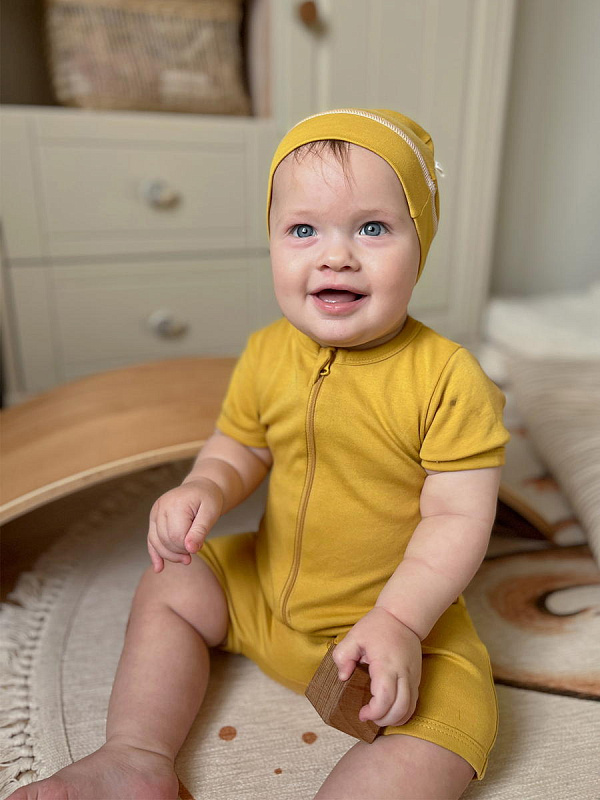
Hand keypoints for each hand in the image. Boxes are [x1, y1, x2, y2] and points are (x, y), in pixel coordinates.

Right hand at [147, 478, 223, 572]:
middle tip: (192, 556)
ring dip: (169, 555)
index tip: (198, 549)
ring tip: (185, 559)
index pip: (176, 536)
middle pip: (165, 540)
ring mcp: (155, 511)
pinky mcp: (154, 517)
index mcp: (176, 504)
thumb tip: (190, 550)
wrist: (202, 487)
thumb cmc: (209, 499)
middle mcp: (161, 506)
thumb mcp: (211, 513)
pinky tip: (159, 568)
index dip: (186, 547)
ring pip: (156, 541)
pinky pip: (151, 538)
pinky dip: (155, 553)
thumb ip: (200, 531)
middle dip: (178, 552)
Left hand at [332, 607, 421, 726]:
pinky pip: (413, 703)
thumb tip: (342, 677)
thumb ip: (343, 656)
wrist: (403, 616)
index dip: (374, 713)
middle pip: (400, 710)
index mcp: (386, 665)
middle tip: (368, 717)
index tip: (362, 713)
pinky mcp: (416, 678)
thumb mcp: (354, 636)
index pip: (385, 699)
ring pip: (409, 710)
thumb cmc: (378, 626)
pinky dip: (402, 713)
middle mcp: (403, 674)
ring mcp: (413, 677)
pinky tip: (389, 710)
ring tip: (378, 716)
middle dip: (383, 720)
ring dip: (394, 719)